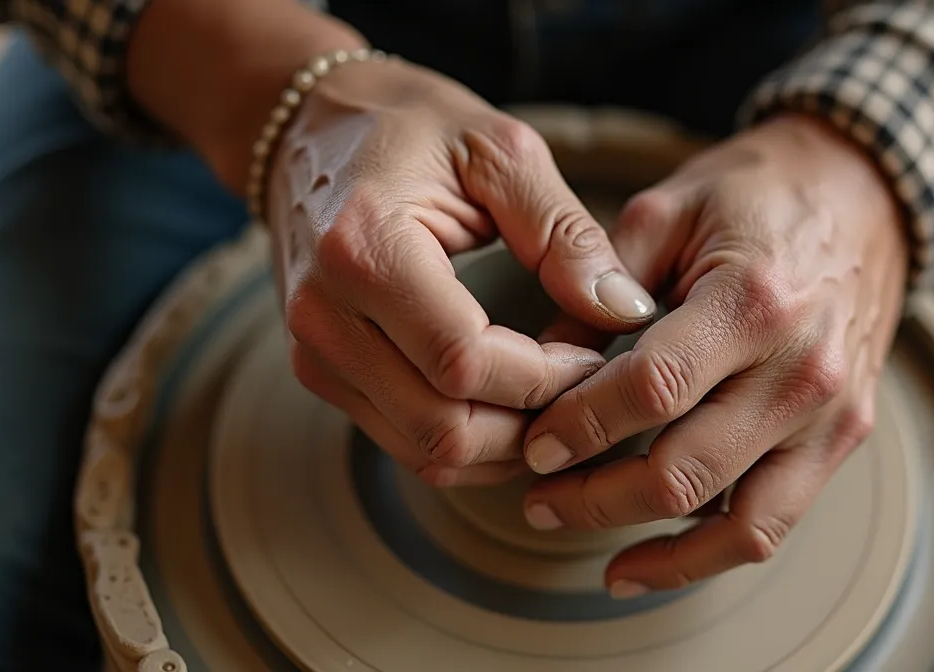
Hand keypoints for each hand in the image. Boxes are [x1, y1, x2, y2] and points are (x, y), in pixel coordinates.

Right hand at [263, 58, 656, 486]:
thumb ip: (565, 236)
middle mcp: (324, 313)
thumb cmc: (411, 125)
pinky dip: (470, 444)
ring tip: (559, 401)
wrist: (307, 126)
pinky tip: (514, 408)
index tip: (593, 355)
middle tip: (587, 388)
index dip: (545, 378)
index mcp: (365, 248)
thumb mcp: (501, 152)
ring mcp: (315, 352)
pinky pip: (404, 443)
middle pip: (444, 427)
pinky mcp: (321, 372)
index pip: (464, 361)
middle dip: (532, 425)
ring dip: (506, 448)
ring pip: (425, 451)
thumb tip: (626, 311)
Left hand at [520, 114, 908, 595]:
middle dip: (593, 496)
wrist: (864, 190)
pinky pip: (773, 523)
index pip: (652, 390)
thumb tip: (540, 368)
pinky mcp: (845, 438)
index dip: (580, 427)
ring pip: (735, 523)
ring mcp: (832, 413)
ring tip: (585, 538)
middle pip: (684, 470)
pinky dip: (706, 556)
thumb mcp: (667, 210)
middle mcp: (802, 369)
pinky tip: (645, 562)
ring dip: (647, 544)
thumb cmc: (757, 192)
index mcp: (753, 300)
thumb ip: (599, 289)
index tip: (533, 442)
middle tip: (538, 494)